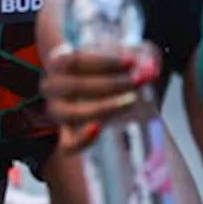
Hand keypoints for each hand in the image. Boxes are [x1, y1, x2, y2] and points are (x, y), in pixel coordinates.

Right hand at [42, 42, 161, 153]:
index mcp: (58, 62)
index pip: (75, 60)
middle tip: (137, 82)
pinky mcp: (66, 135)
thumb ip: (135, 59)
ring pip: (71, 113)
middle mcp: (51, 87)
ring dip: (103, 107)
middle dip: (110, 84)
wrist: (88, 89)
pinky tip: (98, 128)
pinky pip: (68, 144)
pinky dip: (82, 139)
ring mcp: (58, 112)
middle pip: (74, 86)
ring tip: (131, 101)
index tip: (130, 62)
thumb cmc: (103, 70)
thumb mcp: (116, 59)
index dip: (103, 61)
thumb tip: (151, 68)